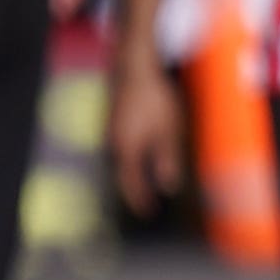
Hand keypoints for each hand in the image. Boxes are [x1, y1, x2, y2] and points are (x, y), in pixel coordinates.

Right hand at [107, 50, 185, 215]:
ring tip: (141, 183)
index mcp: (127, 148)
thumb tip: (168, 186)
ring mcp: (110, 128)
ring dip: (131, 172)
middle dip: (133, 189)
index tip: (147, 213)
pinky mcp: (113, 117)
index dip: (140, 199)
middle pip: (122, 173)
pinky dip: (130, 156)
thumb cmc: (154, 97)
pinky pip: (121, 145)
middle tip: (143, 204)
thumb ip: (167, 160)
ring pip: (121, 159)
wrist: (134, 66)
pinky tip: (137, 154)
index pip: (131, 182)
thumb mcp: (168, 131)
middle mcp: (114, 142)